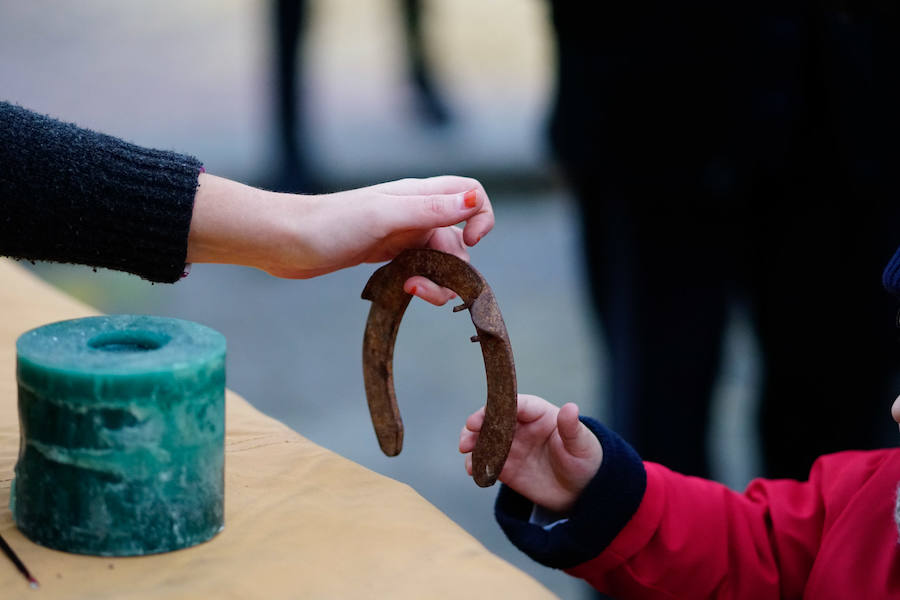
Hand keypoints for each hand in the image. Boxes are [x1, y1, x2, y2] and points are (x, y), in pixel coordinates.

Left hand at [187, 174, 493, 304]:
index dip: (480, 216)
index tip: (470, 242)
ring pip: (439, 259)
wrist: (285, 241)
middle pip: (458, 237)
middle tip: (426, 285)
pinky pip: (419, 269)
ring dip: (436, 281)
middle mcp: (414, 212)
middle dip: (454, 266)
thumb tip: (474, 199)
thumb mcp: (384, 216)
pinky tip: (401, 290)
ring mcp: (400, 234)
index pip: (470, 192)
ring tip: (410, 291)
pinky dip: (419, 283)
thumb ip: (430, 209)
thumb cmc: (330, 224)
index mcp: (418, 195)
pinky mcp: (387, 255)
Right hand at [459, 394, 602, 512]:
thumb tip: (570, 407)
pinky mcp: (505, 467)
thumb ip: (571, 428)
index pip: (516, 405)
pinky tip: (472, 469)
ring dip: (472, 442)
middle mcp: (521, 428)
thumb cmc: (585, 460)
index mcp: (539, 415)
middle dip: (479, 423)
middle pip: (494, 419)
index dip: (499, 406)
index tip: (487, 413)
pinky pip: (486, 463)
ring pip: (485, 439)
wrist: (582, 492)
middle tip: (469, 431)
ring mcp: (511, 447)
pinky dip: (476, 464)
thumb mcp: (582, 444)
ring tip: (465, 450)